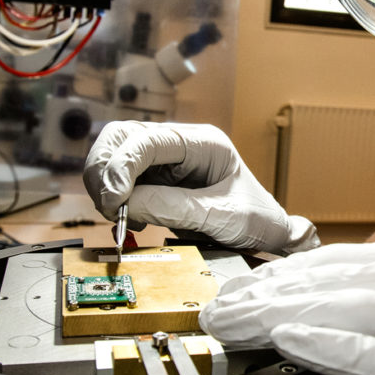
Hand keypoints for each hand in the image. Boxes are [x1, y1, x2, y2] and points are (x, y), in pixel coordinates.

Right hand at [82, 121, 318, 254]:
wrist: (269, 236)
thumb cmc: (257, 220)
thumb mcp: (221, 217)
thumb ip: (175, 208)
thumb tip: (129, 205)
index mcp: (203, 143)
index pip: (148, 140)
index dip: (122, 165)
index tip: (114, 198)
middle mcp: (179, 144)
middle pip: (122, 138)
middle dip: (105, 170)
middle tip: (108, 207)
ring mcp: (164, 161)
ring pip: (115, 156)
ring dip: (105, 185)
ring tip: (117, 216)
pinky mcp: (155, 181)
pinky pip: (121, 181)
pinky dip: (113, 199)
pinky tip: (129, 219)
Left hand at [200, 242, 374, 374]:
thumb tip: (307, 308)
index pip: (348, 261)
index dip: (287, 275)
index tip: (243, 288)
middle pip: (342, 281)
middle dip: (273, 296)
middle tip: (223, 309)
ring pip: (355, 310)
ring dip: (287, 317)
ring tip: (241, 324)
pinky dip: (334, 347)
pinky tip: (294, 344)